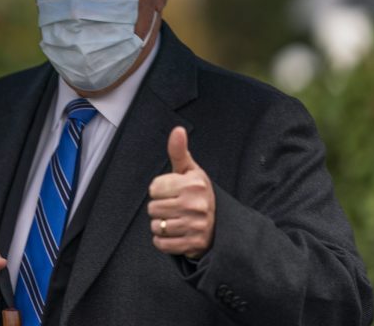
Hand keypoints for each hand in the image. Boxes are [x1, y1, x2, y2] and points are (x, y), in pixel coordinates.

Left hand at [148, 126, 214, 258]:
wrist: (220, 224)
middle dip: (159, 208)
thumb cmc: (197, 193)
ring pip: (156, 226)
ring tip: (175, 220)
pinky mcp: (193, 244)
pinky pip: (161, 244)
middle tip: (174, 207)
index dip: (159, 190)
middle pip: (152, 208)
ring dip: (161, 225)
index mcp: (194, 184)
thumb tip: (177, 130)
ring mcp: (196, 226)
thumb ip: (179, 151)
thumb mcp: (190, 171)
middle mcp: (196, 204)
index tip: (172, 192)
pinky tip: (175, 233)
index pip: (154, 188)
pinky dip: (163, 241)